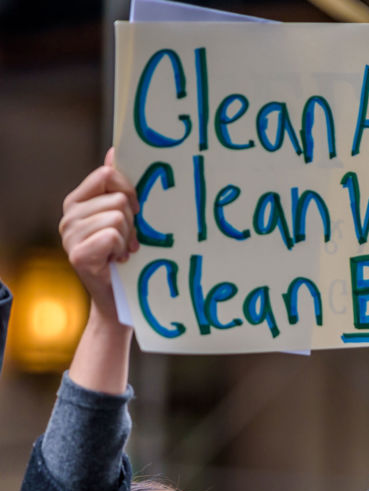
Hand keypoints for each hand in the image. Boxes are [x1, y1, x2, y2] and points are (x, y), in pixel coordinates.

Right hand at [59, 150, 135, 394]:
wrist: (120, 300)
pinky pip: (111, 234)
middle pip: (117, 198)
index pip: (106, 175)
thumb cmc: (127, 258)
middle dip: (132, 220)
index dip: (128, 189)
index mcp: (78, 202)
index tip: (137, 210)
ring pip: (117, 216)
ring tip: (123, 252)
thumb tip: (114, 151)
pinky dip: (120, 248)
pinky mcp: (78, 255)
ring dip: (128, 236)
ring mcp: (70, 236)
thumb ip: (117, 186)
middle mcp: (69, 217)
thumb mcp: (125, 218)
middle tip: (129, 241)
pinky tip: (117, 261)